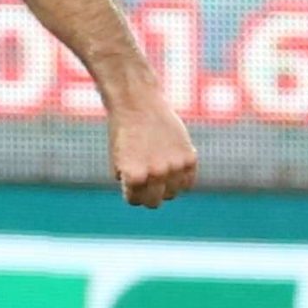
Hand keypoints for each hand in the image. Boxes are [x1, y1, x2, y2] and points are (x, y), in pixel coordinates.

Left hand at [108, 84, 198, 208]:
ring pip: (173, 193)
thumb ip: (130, 184)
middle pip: (155, 202)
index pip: (135, 201)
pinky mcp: (190, 157)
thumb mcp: (118, 163)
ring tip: (157, 169)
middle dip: (147, 193)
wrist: (137, 104)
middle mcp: (156, 174)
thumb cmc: (123, 134)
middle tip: (144, 179)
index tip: (129, 182)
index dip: (130, 192)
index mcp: (135, 177)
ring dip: (165, 186)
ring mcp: (175, 166)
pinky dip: (180, 178)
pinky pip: (188, 182)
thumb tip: (145, 197)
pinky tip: (172, 167)